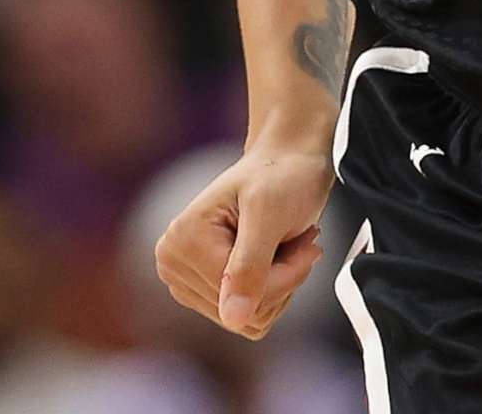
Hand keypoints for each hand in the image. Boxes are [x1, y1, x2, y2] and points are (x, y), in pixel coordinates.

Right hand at [153, 140, 334, 338]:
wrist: (289, 161)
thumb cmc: (280, 176)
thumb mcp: (269, 214)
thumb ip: (250, 266)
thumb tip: (233, 319)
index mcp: (180, 243)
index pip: (238, 299)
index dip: (284, 275)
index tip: (306, 239)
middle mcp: (174, 264)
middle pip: (242, 314)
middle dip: (283, 279)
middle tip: (299, 240)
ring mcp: (188, 279)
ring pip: (249, 319)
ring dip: (283, 283)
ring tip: (289, 243)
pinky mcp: (207, 290)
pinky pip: (250, 318)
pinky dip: (277, 289)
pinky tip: (280, 256)